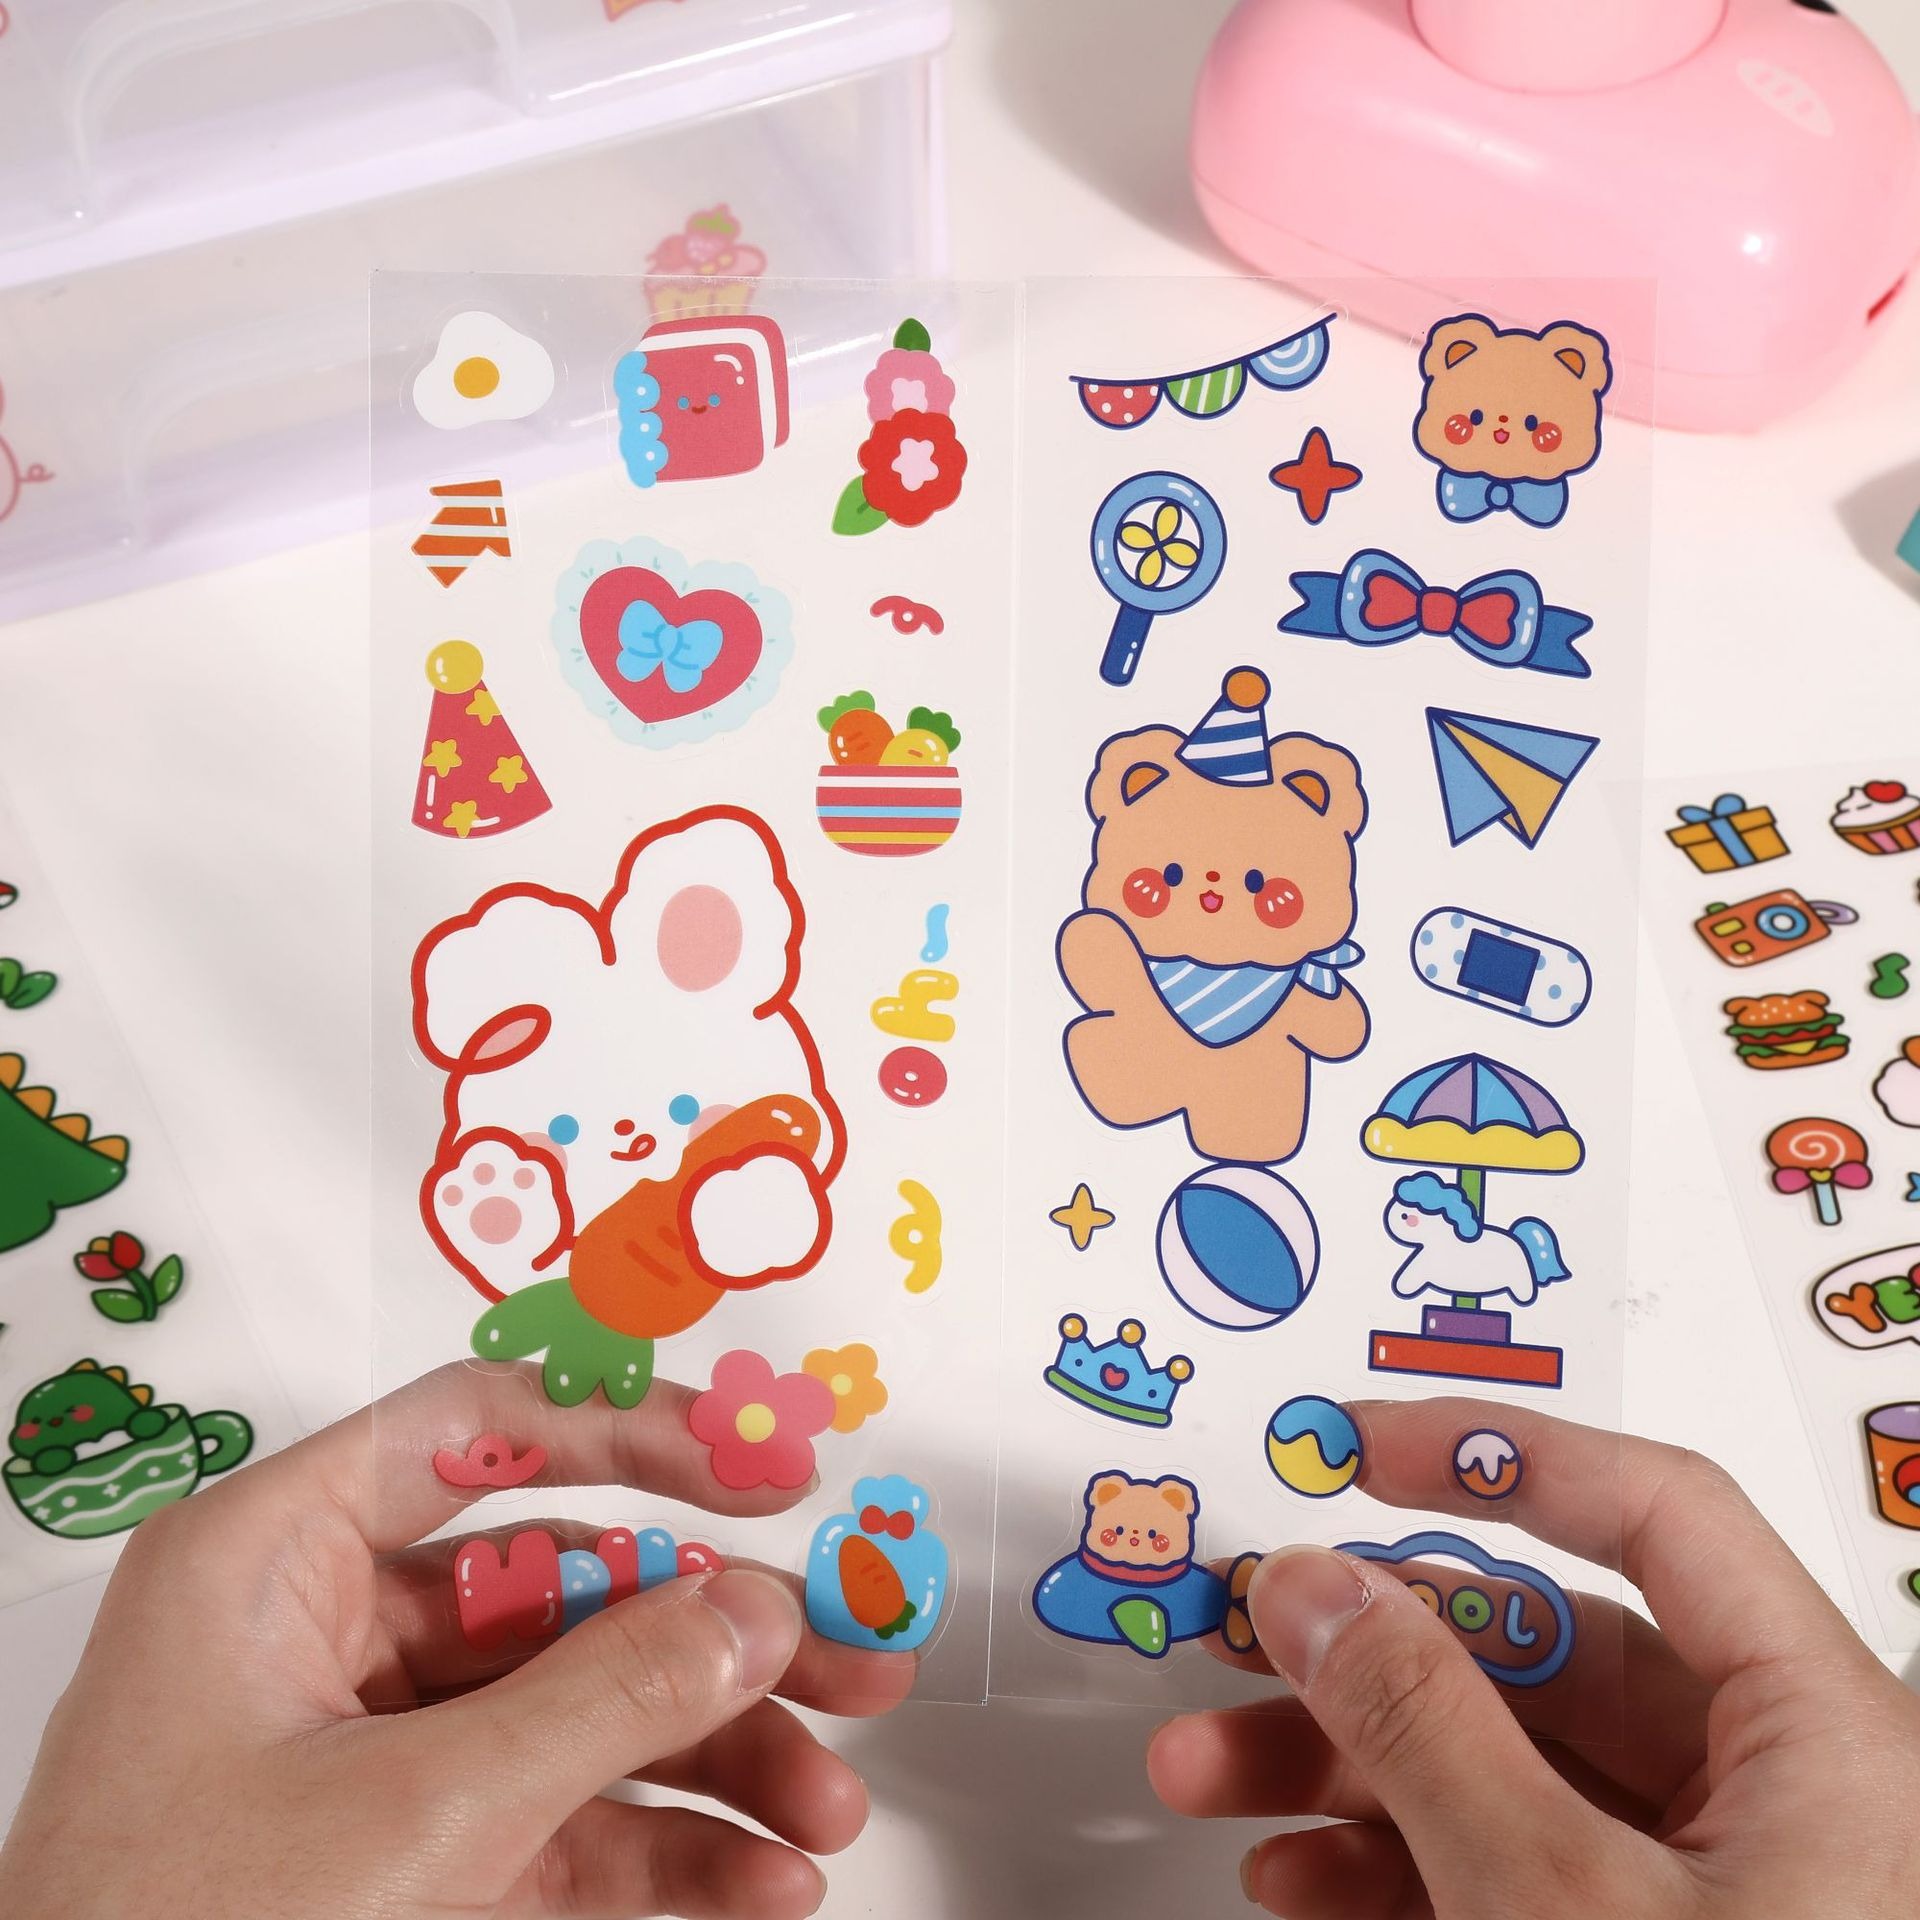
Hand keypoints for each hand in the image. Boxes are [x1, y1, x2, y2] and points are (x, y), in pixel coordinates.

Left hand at [0, 1362, 912, 1917]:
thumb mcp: (411, 1818)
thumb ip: (600, 1701)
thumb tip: (750, 1615)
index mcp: (271, 1560)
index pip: (482, 1431)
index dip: (637, 1429)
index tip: (762, 1470)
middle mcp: (324, 1638)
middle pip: (569, 1588)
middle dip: (718, 1641)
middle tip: (847, 1651)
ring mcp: (371, 1757)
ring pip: (583, 1713)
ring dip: (717, 1760)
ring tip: (824, 1803)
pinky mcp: (407, 1861)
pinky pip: (563, 1824)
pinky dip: (664, 1851)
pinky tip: (756, 1879)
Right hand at [1149, 1398, 1919, 1917]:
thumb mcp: (1556, 1903)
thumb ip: (1424, 1724)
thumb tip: (1315, 1585)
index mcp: (1822, 1734)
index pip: (1654, 1512)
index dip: (1500, 1451)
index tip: (1365, 1440)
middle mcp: (1784, 1793)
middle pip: (1545, 1652)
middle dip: (1368, 1656)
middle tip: (1247, 1643)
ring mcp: (1721, 1887)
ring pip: (1510, 1766)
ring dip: (1350, 1769)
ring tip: (1220, 1782)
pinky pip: (1515, 1865)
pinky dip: (1398, 1867)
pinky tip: (1303, 1887)